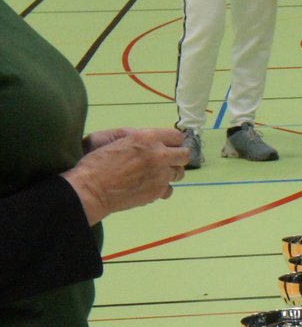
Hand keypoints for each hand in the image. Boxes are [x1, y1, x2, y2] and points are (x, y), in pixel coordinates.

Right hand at [59, 127, 187, 225]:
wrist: (91, 189)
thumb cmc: (97, 162)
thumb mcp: (119, 140)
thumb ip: (141, 140)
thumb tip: (155, 143)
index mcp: (148, 137)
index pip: (177, 136)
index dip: (174, 142)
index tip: (169, 146)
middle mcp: (160, 154)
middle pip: (184, 154)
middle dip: (177, 157)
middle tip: (166, 161)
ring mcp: (161, 174)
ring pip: (179, 172)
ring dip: (170, 173)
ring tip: (155, 175)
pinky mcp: (159, 190)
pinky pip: (170, 189)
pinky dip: (162, 188)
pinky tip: (149, 186)